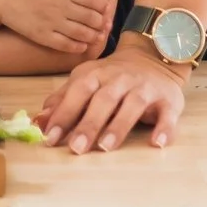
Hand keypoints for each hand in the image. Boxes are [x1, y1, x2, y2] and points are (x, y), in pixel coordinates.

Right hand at [0, 0, 113, 55]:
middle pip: (92, 17)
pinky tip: (82, 45)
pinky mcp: (44, 36)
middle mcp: (62, 7)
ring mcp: (54, 23)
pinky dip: (78, 46)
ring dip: (94, 35)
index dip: (103, 4)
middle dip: (102, 21)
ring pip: (82, 33)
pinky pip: (66, 45)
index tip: (106, 6)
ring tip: (99, 36)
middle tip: (105, 24)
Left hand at [35, 41, 190, 152]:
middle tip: (76, 148)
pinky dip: (164, 129)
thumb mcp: (85, 81)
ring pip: (132, 105)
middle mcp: (120, 79)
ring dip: (119, 126)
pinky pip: (168, 115)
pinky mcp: (168, 100)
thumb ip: (63, 101)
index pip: (77, 92)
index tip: (50, 138)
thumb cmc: (112, 77)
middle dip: (89, 124)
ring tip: (106, 147)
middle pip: (103, 100)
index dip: (63, 114)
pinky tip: (158, 143)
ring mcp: (145, 89)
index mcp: (96, 75)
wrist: (153, 58)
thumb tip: (38, 123)